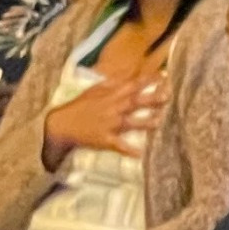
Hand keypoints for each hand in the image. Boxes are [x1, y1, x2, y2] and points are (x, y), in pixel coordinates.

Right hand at [43, 72, 164, 162]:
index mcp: (110, 96)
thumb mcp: (94, 90)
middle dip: (151, 98)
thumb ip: (112, 83)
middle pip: (134, 102)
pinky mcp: (103, 140)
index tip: (164, 76)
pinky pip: (117, 145)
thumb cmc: (78, 107)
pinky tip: (140, 154)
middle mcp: (112, 109)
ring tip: (158, 122)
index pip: (133, 85)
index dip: (149, 80)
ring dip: (144, 122)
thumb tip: (126, 75)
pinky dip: (128, 150)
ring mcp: (108, 125)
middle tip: (167, 96)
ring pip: (129, 123)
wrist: (61, 125)